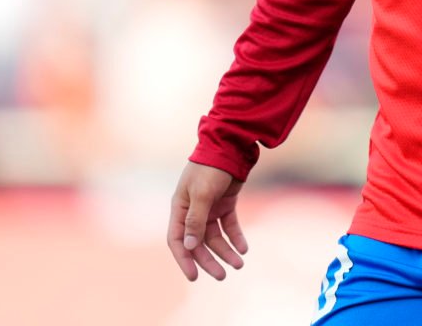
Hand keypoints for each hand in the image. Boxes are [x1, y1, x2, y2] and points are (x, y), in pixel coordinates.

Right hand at [168, 161, 248, 281]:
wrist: (231, 145)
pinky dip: (236, 237)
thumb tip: (189, 246)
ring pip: (216, 237)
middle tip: (223, 275)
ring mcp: (209, 207)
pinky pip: (229, 226)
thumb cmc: (210, 168)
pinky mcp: (225, 204)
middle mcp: (192, 210)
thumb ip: (196, 220)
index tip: (194, 277)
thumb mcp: (202, 194)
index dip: (184, 259)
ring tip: (240, 263)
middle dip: (209, 260)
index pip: (177, 240)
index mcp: (180, 208)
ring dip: (226, 251)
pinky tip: (244, 248)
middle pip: (198, 243)